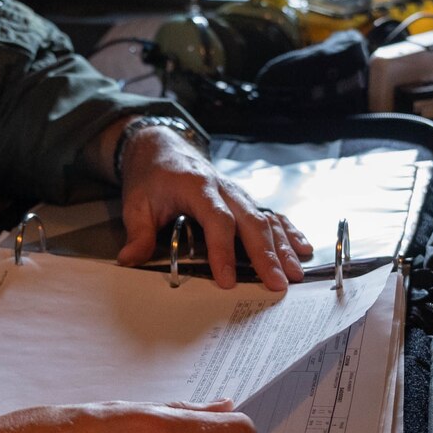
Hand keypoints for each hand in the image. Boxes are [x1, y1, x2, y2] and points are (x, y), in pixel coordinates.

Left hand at [111, 125, 311, 290]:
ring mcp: (238, 193)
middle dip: (266, 254)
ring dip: (283, 247)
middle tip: (277, 284)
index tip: (227, 280)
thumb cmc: (151, 178)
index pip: (216, 220)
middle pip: (251, 221)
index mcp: (197, 187)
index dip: (223, 250)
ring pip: (266, 219)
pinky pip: (272, 214)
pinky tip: (303, 248)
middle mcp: (225, 188)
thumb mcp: (136, 203)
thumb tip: (129, 261)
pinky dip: (289, 231)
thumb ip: (137, 232)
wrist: (162, 149)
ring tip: (296, 274)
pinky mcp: (244, 199)